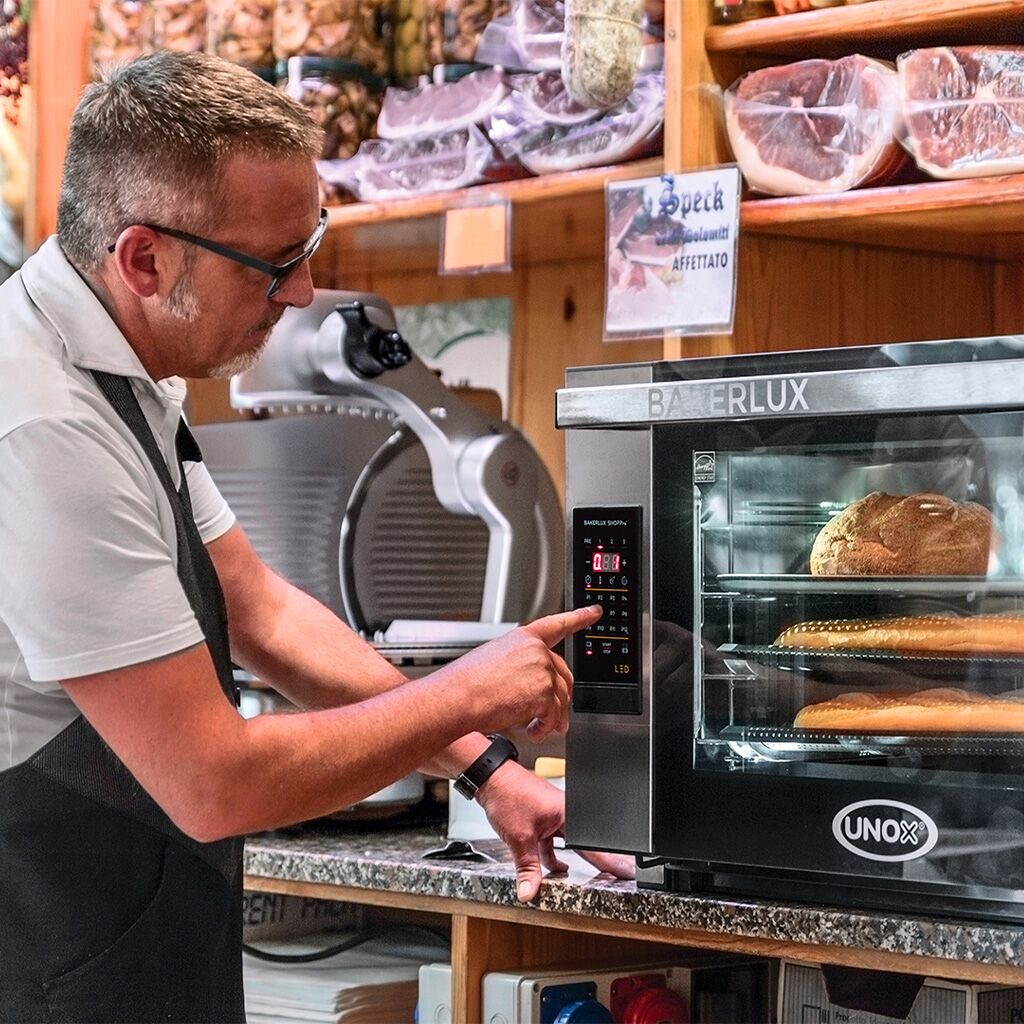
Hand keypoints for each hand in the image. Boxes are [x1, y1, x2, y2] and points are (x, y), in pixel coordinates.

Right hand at [438, 605, 601, 740]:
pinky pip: (553, 715)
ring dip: (551, 718)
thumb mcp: (493, 659)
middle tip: (555, 717)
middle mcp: (536, 650)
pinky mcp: (544, 692)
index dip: (580, 617)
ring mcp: (542, 669)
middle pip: (563, 675)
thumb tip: (529, 684)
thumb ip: (519, 663)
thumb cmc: (466, 683)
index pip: (558, 624)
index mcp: (523, 638)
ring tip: (537, 728)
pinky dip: (544, 728)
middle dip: (560, 699)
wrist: (458, 697)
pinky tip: (532, 731)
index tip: (594, 612)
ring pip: (560, 699)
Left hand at [476, 761, 634, 902]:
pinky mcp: (540, 819)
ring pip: (565, 844)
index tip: (627, 871)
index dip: (611, 861)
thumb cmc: (508, 794)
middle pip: (584, 844)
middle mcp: (564, 814)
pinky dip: (550, 855)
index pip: (593, 844)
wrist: (490, 777)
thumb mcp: (519, 838)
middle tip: (616, 876)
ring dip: (563, 861)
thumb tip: (530, 892)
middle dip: (595, 861)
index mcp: (568, 814)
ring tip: (576, 879)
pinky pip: (552, 842)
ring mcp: (552, 816)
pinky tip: (552, 868)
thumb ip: (527, 869)